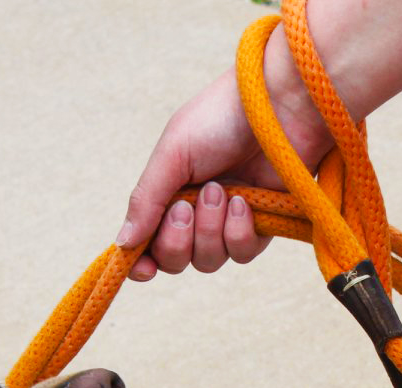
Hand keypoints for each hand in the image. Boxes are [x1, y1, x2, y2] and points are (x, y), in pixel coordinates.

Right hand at [117, 36, 332, 281]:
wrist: (278, 104)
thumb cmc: (221, 118)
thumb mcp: (173, 154)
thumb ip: (146, 200)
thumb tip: (122, 244)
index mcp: (169, 192)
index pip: (149, 243)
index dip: (144, 262)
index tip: (144, 268)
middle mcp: (197, 212)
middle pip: (176, 260)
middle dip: (177, 241)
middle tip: (187, 205)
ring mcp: (230, 221)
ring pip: (208, 261)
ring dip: (209, 230)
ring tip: (221, 191)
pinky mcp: (264, 225)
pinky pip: (242, 253)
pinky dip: (238, 231)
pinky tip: (244, 201)